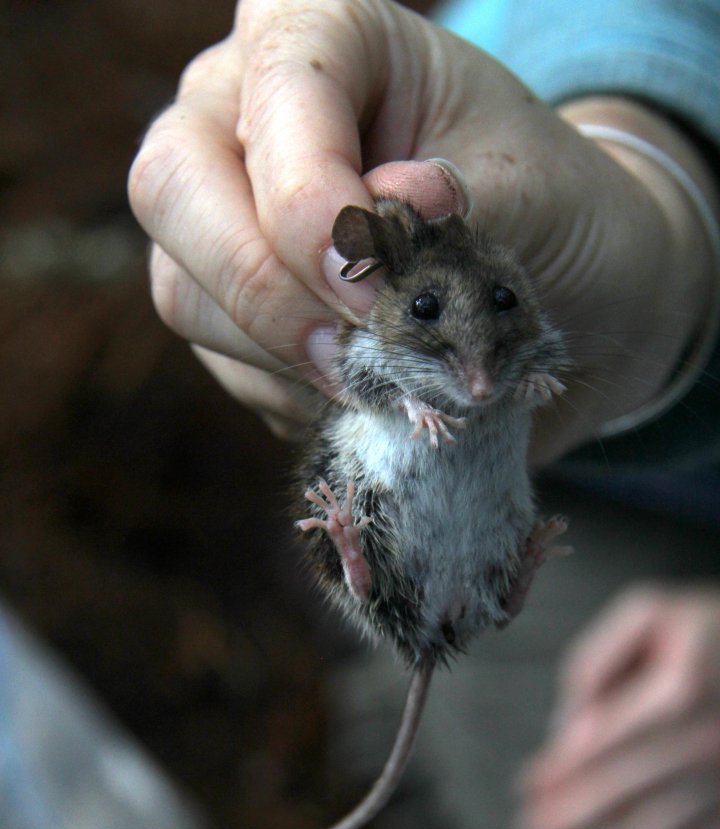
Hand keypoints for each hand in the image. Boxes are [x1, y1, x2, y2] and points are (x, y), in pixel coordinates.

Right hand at [128, 0, 718, 454]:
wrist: (562, 293)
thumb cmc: (550, 213)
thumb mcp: (528, 194)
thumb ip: (444, 213)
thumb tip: (361, 232)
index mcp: (328, 36)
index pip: (278, 94)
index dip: (312, 201)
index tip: (381, 287)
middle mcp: (244, 112)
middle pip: (174, 186)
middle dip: (264, 288)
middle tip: (354, 351)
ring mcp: (221, 213)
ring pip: (183, 290)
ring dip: (281, 356)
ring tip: (383, 376)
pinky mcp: (227, 304)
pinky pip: (222, 361)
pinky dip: (293, 392)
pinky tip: (365, 387)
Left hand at [517, 586, 719, 828]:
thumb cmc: (717, 629)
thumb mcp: (650, 613)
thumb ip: (596, 661)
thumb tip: (566, 726)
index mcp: (676, 690)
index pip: (595, 747)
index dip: (554, 775)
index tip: (525, 788)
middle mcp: (706, 744)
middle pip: (618, 798)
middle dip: (566, 822)